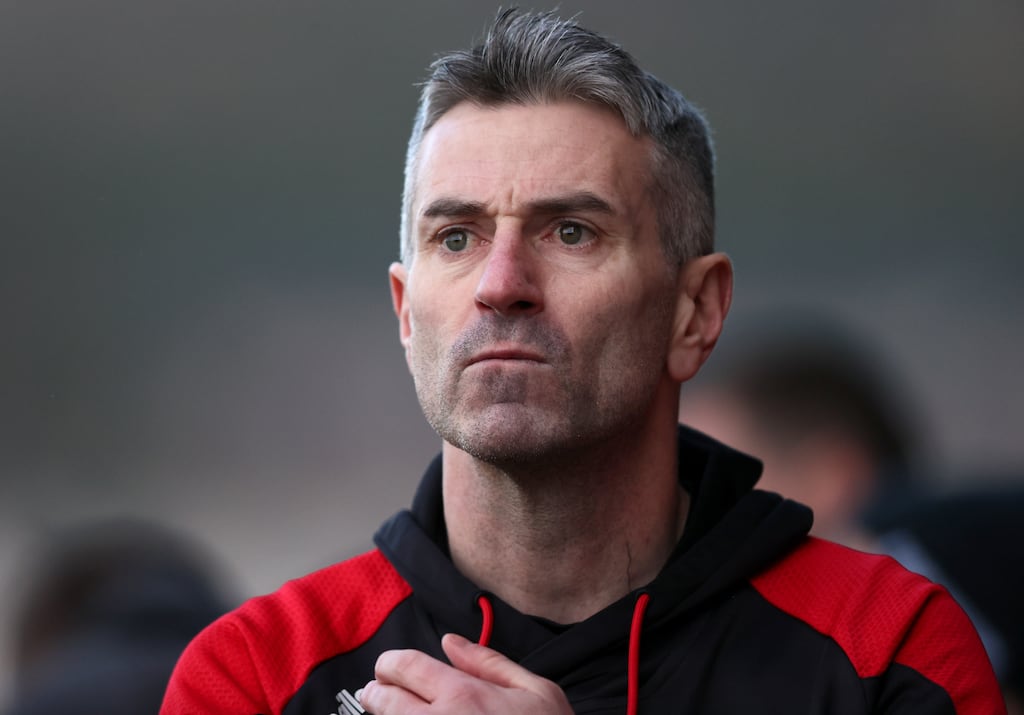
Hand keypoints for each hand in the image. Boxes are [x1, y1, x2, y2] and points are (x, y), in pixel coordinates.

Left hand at [357, 633, 572, 713]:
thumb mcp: (536, 691)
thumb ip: (489, 662)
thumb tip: (451, 642)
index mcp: (464, 695)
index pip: (404, 665)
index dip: (389, 663)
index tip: (388, 668)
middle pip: (382, 699)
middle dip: (376, 692)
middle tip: (378, 692)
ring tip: (393, 712)